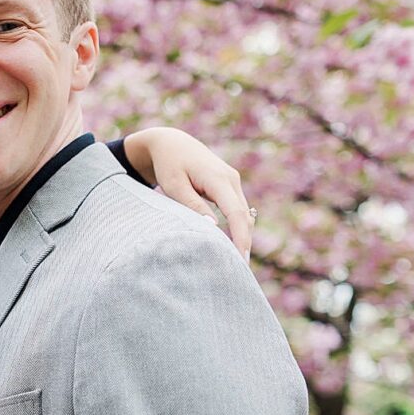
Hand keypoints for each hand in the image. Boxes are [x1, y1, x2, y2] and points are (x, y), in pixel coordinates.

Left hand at [125, 128, 254, 256]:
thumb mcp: (174, 185)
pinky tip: (230, 245)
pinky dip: (236, 226)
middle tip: (239, 272)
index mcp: (217, 178)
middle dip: (244, 242)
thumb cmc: (169, 164)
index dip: (241, 238)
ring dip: (241, 235)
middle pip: (244, 216)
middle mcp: (231, 178)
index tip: (242, 261)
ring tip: (234, 263)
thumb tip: (212, 229)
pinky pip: (237, 209)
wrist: (171, 142)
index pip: (236, 213)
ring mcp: (232, 180)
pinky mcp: (229, 185)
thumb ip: (192, 205)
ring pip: (242, 214)